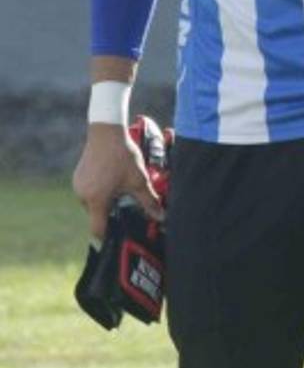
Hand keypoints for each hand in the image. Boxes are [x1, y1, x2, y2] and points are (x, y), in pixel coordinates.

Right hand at [72, 124, 164, 239]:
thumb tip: (161, 217)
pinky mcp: (78, 176)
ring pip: (93, 202)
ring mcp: (78, 185)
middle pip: (97, 215)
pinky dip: (100, 190)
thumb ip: (149, 201)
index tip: (119, 235)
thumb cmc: (122, 156)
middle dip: (111, 212)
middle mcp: (82, 195)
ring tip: (120, 188)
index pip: (98, 229)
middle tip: (126, 205)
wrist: (107, 132)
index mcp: (96, 200)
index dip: (109, 235)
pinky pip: (89, 190)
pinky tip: (112, 178)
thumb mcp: (139, 180)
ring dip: (106, 200)